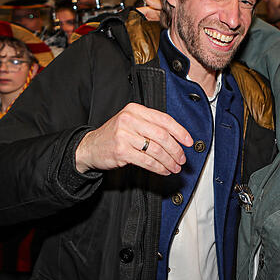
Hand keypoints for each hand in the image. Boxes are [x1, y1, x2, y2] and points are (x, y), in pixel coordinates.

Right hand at [75, 103, 192, 174]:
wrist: (91, 147)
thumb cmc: (115, 135)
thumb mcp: (131, 123)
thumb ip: (151, 125)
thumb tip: (177, 137)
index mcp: (135, 109)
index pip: (164, 119)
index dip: (180, 131)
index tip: (189, 142)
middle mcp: (129, 120)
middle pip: (162, 135)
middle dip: (176, 149)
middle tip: (182, 159)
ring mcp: (124, 135)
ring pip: (156, 150)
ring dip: (169, 161)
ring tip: (175, 167)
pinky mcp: (121, 151)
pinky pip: (147, 161)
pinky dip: (159, 168)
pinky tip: (163, 170)